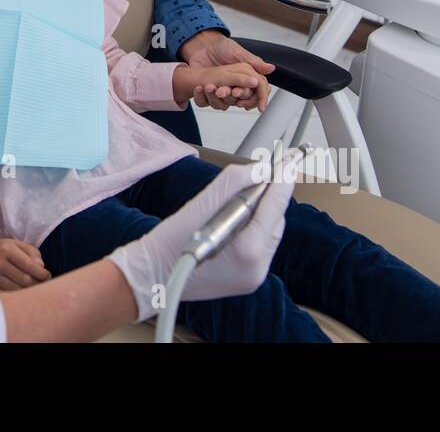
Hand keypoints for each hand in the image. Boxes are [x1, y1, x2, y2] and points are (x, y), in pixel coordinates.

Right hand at [0, 232, 50, 290]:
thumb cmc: (5, 249)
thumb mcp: (18, 245)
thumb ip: (33, 253)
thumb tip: (41, 267)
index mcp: (6, 249)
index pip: (29, 265)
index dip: (42, 273)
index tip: (47, 276)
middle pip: (24, 280)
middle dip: (37, 283)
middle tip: (43, 284)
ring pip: (17, 290)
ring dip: (28, 291)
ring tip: (34, 288)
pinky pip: (7, 295)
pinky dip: (17, 295)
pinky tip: (22, 292)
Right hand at [107, 155, 296, 320]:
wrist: (151, 276)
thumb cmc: (168, 244)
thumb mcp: (200, 205)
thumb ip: (233, 184)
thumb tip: (259, 170)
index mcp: (248, 251)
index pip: (275, 207)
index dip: (282, 181)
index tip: (288, 162)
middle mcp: (257, 268)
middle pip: (276, 221)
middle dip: (269, 197)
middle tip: (259, 176)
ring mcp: (253, 277)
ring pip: (268, 233)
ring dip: (260, 213)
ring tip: (239, 200)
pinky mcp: (247, 279)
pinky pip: (259, 245)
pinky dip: (252, 228)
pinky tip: (234, 220)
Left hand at [179, 31, 275, 110]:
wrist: (201, 48)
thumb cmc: (221, 47)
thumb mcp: (238, 51)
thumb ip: (254, 61)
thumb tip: (271, 68)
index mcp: (249, 74)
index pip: (261, 90)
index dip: (261, 98)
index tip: (261, 106)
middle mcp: (240, 83)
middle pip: (248, 98)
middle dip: (243, 97)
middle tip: (234, 92)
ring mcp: (228, 88)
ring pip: (233, 101)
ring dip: (227, 97)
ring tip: (219, 90)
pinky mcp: (216, 92)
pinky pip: (218, 102)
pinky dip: (215, 99)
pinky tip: (210, 92)